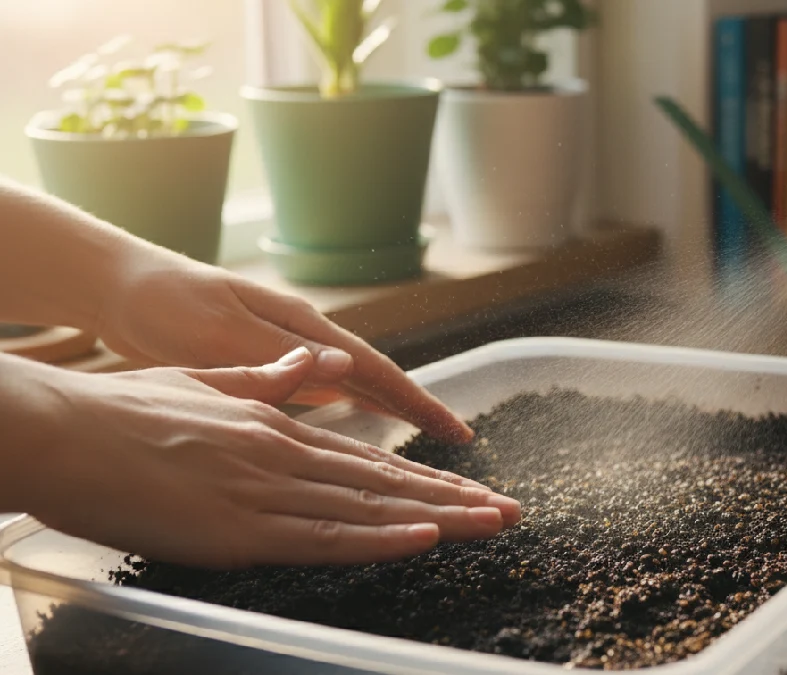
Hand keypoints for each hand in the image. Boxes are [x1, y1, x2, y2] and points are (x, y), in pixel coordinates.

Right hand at [13, 348, 519, 568]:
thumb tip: (310, 367)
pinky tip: (425, 537)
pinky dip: (379, 537)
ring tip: (493, 523)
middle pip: (386, 483)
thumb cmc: (121, 414)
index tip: (469, 486)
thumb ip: (264, 381)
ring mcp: (267, 491)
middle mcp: (285, 455)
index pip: (367, 458)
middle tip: (511, 510)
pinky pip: (324, 537)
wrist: (60, 429)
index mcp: (277, 427)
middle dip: (454, 499)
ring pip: (370, 508)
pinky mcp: (240, 529)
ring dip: (439, 518)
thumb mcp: (204, 387)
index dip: (423, 476)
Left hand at [94, 249, 472, 443]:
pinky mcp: (262, 365)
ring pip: (352, 389)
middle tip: (458, 444)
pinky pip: (321, 396)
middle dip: (417, 411)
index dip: (418, 404)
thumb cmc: (165, 305)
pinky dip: (350, 414)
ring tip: (425, 443)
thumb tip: (347, 370)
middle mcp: (303, 339)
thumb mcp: (218, 332)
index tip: (455, 434)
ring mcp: (286, 353)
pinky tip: (358, 427)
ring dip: (389, 414)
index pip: (375, 371)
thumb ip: (280, 356)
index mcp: (300, 328)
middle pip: (375, 380)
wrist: (117, 286)